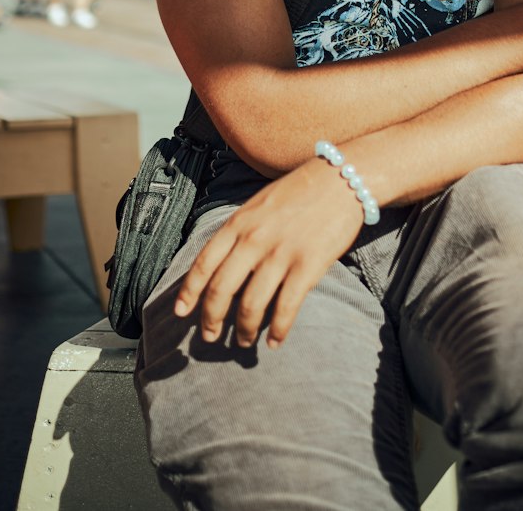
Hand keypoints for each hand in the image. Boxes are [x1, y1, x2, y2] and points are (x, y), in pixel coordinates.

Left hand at [174, 157, 364, 348]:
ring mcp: (281, 253)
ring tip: (244, 341)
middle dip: (212, 319)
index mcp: (239, 223)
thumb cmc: (299, 192)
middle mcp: (254, 239)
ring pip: (251, 305)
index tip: (181, 313)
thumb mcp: (259, 204)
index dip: (189, 292)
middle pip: (221, 290)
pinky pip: (286, 308)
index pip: (204, 263)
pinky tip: (274, 342)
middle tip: (210, 337)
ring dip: (244, 330)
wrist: (341, 179)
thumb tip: (224, 264)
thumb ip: (240, 231)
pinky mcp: (308, 265)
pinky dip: (278, 330)